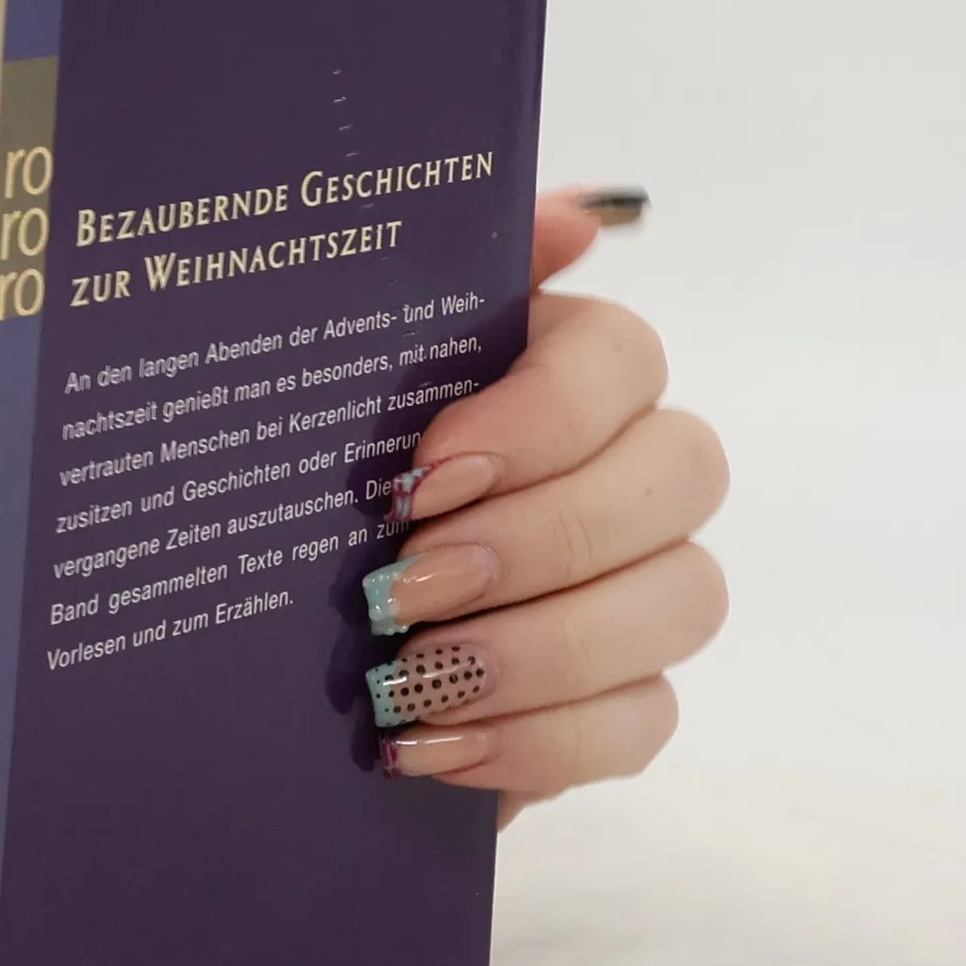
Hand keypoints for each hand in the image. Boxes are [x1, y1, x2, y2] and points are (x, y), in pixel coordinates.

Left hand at [362, 188, 728, 826]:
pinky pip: (645, 721)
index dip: (539, 417)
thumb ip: (445, 281)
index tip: (420, 475)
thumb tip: (573, 218)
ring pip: (684, 600)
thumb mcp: (342, 373)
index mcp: (567, 370)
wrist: (281, 636)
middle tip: (402, 589)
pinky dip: (540, 741)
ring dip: (542, 647)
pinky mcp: (626, 699)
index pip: (622, 359)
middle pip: (678, 476)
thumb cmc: (317, 477)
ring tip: (410, 681)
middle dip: (538, 538)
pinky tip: (432, 747)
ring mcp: (647, 587)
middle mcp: (634, 467)